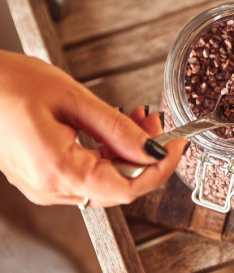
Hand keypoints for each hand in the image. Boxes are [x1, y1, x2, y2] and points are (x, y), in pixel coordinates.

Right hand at [0, 51, 187, 206]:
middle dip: (146, 154)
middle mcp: (51, 188)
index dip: (160, 168)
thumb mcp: (72, 99)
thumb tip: (151, 149)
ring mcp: (46, 184)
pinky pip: (87, 172)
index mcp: (58, 172)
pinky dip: (108, 152)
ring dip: (128, 151)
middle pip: (119, 184)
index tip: (178, 145)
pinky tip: (113, 128)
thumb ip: (116, 129)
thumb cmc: (8, 84)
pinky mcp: (44, 175)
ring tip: (137, 116)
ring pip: (105, 178)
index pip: (128, 187)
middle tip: (156, 121)